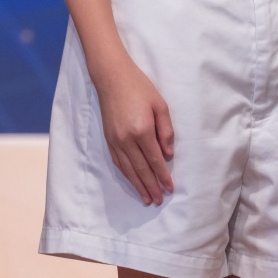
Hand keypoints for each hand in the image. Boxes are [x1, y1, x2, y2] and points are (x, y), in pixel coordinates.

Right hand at [91, 56, 173, 205]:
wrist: (111, 77)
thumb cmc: (139, 88)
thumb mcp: (160, 105)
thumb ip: (166, 130)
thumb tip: (167, 154)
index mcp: (142, 130)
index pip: (154, 160)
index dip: (163, 176)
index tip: (170, 188)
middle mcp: (126, 139)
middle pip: (141, 169)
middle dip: (151, 186)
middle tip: (158, 200)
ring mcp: (115, 140)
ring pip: (127, 169)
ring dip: (138, 185)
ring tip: (146, 198)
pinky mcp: (108, 138)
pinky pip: (117, 162)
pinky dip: (125, 174)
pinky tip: (132, 181)